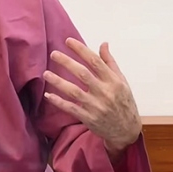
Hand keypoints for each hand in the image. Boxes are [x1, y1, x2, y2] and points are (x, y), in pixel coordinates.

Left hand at [42, 38, 142, 155]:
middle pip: (83, 74)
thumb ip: (110, 62)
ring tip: (46, 74)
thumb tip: (103, 43)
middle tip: (53, 54)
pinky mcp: (89, 118)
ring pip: (74, 91)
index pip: (95, 61)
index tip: (68, 41)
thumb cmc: (124, 102)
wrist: (126, 130)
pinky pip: (71, 109)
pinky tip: (48, 95)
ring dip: (59, 82)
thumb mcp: (122, 81)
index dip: (81, 50)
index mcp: (113, 81)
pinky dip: (59, 102)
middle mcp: (105, 92)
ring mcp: (96, 106)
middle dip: (67, 62)